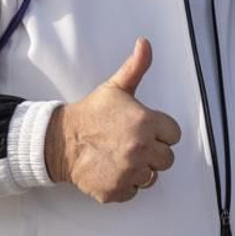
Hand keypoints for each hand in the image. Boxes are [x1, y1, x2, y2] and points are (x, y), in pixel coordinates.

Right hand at [44, 38, 180, 202]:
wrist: (60, 141)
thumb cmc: (91, 114)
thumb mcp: (116, 88)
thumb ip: (136, 67)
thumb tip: (145, 44)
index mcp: (146, 123)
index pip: (174, 135)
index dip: (160, 131)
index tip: (144, 128)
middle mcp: (141, 149)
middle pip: (167, 158)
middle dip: (153, 151)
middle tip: (132, 143)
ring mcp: (129, 172)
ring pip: (152, 177)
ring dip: (141, 169)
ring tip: (121, 156)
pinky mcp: (117, 191)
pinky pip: (135, 192)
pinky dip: (126, 185)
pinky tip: (113, 170)